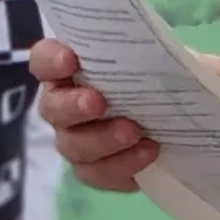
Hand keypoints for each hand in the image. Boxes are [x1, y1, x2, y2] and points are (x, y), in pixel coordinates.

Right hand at [27, 40, 157, 192]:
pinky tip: (148, 152)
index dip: (50, 60)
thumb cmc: (156, 74)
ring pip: (73, 146)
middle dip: (73, 106)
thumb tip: (163, 45)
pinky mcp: (96, 169)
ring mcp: (76, 140)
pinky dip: (122, 165)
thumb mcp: (156, 54)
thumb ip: (146, 48)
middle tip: (98, 102)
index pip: (43, 60)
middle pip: (52, 108)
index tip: (70, 59)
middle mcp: (63, 105)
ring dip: (102, 139)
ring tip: (134, 132)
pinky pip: (97, 174)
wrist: (176, 116)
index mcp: (69, 69)